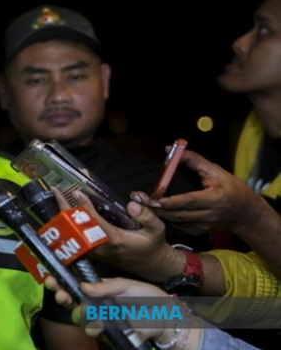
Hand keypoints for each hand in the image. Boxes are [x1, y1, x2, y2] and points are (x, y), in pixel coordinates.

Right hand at [45, 276, 201, 348]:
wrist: (164, 318)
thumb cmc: (146, 296)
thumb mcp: (126, 285)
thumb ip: (105, 286)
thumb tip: (83, 286)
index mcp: (97, 287)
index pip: (74, 282)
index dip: (60, 279)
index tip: (50, 278)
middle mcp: (93, 301)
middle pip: (69, 298)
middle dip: (60, 294)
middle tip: (60, 293)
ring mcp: (98, 317)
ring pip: (76, 315)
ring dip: (76, 311)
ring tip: (83, 308)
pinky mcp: (105, 331)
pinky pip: (91, 329)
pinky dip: (93, 325)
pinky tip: (99, 323)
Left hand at [56, 189, 179, 281]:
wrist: (151, 265)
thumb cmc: (153, 245)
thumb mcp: (157, 229)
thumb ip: (146, 215)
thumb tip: (132, 202)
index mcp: (115, 240)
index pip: (94, 222)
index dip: (84, 207)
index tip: (76, 192)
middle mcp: (100, 248)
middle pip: (76, 227)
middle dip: (65, 209)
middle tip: (56, 191)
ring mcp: (94, 253)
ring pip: (72, 233)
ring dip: (63, 216)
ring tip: (56, 197)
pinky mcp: (93, 254)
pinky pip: (75, 238)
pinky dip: (68, 224)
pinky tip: (63, 210)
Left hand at [133, 149, 270, 234]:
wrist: (245, 213)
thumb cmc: (230, 188)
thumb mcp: (215, 171)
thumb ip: (193, 160)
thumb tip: (170, 150)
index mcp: (215, 199)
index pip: (189, 201)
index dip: (169, 201)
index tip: (152, 199)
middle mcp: (209, 215)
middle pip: (178, 214)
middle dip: (155, 207)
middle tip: (136, 199)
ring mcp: (204, 227)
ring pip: (175, 221)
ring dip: (157, 213)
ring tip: (139, 204)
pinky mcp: (199, 232)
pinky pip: (178, 226)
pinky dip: (165, 218)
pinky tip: (152, 211)